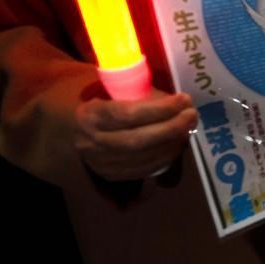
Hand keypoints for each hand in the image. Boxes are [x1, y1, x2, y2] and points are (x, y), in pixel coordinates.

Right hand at [74, 91, 196, 180]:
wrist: (72, 126)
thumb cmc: (99, 99)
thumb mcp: (111, 89)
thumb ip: (138, 93)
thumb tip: (174, 101)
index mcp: (90, 116)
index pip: (128, 114)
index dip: (160, 109)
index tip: (183, 99)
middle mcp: (91, 143)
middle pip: (138, 141)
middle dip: (171, 128)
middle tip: (192, 115)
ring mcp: (101, 163)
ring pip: (143, 159)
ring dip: (172, 144)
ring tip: (188, 128)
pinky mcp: (111, 175)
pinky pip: (143, 170)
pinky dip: (165, 157)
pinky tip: (178, 143)